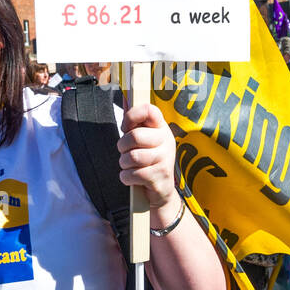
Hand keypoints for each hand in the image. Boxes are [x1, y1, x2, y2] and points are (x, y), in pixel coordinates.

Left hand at [118, 102, 178, 219]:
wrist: (160, 192)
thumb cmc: (147, 161)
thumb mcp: (143, 140)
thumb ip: (134, 122)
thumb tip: (125, 98)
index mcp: (161, 128)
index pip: (149, 110)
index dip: (132, 116)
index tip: (126, 126)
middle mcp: (166, 141)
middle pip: (135, 136)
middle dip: (122, 146)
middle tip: (125, 152)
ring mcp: (165, 159)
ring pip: (132, 157)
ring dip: (124, 164)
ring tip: (130, 166)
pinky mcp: (160, 177)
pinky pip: (133, 175)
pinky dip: (126, 178)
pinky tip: (133, 178)